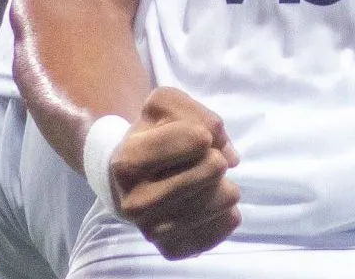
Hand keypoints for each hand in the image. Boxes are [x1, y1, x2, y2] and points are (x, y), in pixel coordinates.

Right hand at [106, 87, 241, 259]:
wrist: (126, 178)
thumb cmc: (150, 136)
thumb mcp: (163, 106)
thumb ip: (197, 113)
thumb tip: (228, 154)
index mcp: (127, 161)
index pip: (197, 139)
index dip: (206, 133)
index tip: (199, 137)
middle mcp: (134, 203)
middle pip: (213, 168)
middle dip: (217, 158)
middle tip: (204, 160)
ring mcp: (152, 230)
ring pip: (225, 200)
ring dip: (225, 185)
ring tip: (208, 182)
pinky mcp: (172, 249)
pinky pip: (224, 227)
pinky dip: (226, 213)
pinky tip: (211, 204)